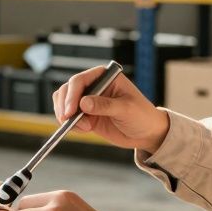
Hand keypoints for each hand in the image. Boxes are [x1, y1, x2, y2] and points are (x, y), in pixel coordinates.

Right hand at [53, 67, 168, 152]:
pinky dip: (71, 125)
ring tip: (83, 128)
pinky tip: (84, 130)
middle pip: (67, 90)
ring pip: (64, 103)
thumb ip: (105, 105)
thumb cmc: (142, 116)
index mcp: (104, 77)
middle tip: (68, 120)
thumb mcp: (126, 109)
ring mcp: (88, 101)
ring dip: (67, 116)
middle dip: (65, 105)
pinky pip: (70, 118)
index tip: (71, 111)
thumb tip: (83, 103)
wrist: (147, 133)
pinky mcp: (86, 115)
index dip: (72, 94)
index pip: (80, 80)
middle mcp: (94, 86)